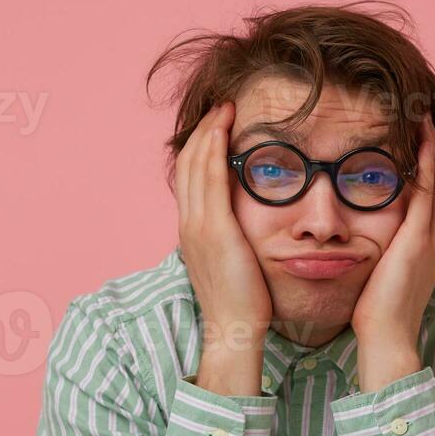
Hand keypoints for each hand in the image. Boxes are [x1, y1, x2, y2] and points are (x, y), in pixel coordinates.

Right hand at [174, 101, 272, 395]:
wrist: (234, 329)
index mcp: (192, 231)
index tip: (218, 126)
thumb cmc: (242, 303)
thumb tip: (245, 229)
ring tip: (225, 109)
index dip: (201, 148)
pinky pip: (211, 177)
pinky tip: (226, 130)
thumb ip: (233, 241)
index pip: (191, 177)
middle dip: (203, 132)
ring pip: (196, 164)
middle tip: (221, 107)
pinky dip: (215, 149)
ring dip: (209, 132)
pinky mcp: (214, 229)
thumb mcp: (233, 264)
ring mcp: (197, 225)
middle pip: (189, 164)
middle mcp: (189, 223)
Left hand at [352, 116, 434, 391]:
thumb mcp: (383, 275)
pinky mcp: (419, 240)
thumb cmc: (377, 314)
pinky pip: (428, 191)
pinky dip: (426, 163)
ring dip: (433, 147)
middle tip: (426, 118)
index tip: (420, 140)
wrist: (387, 338)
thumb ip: (383, 254)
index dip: (431, 167)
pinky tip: (419, 141)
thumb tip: (366, 241)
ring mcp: (431, 238)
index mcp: (429, 246)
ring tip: (423, 118)